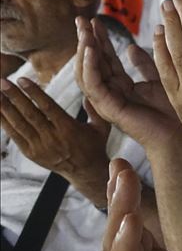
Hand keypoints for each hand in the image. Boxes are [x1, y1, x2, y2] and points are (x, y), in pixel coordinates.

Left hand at [0, 76, 110, 204]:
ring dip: (5, 108)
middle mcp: (53, 138)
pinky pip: (15, 136)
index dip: (34, 93)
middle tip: (2, 81)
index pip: (48, 107)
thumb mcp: (102, 127)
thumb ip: (95, 109)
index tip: (22, 79)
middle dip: (14, 96)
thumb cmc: (94, 145)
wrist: (86, 171)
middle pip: (29, 114)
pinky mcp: (31, 153)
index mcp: (69, 129)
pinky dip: (5, 123)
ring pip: (19, 124)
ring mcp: (40, 147)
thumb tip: (88, 93)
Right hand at [75, 16, 181, 147]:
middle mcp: (111, 92)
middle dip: (86, 40)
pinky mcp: (109, 109)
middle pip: (91, 63)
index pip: (105, 58)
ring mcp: (108, 101)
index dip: (99, 39)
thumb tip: (131, 47)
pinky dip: (90, 67)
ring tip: (84, 31)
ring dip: (84, 50)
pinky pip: (94, 86)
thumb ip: (144, 64)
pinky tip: (91, 50)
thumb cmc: (171, 110)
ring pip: (87, 73)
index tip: (95, 20)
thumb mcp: (157, 79)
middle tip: (81, 19)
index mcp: (121, 85)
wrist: (178, 134)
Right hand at [103, 158, 181, 250]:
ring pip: (115, 250)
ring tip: (122, 184)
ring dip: (116, 216)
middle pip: (119, 233)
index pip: (133, 226)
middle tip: (119, 166)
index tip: (123, 166)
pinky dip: (124, 249)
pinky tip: (130, 224)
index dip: (126, 198)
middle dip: (117, 199)